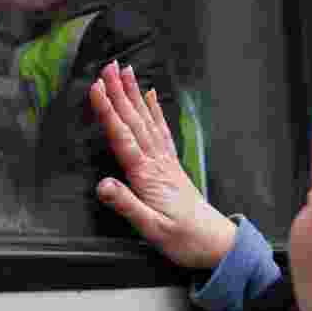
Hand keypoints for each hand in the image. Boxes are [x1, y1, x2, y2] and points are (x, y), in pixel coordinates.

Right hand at [90, 61, 235, 270]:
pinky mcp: (171, 164)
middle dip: (119, 92)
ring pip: (147, 120)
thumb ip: (126, 204)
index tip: (96, 87)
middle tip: (108, 66)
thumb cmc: (182, 239)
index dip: (108, 111)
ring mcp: (165, 161)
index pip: (122, 137)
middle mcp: (156, 162)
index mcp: (147, 175)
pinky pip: (160, 130)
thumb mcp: (151, 229)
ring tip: (125, 71)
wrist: (215, 244)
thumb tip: (102, 185)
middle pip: (134, 121)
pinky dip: (154, 110)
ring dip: (134, 94)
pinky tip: (150, 95)